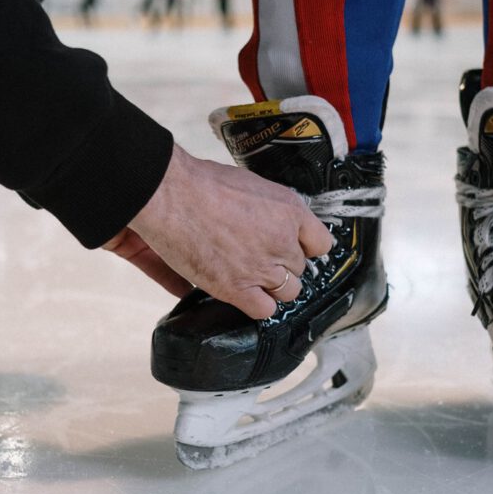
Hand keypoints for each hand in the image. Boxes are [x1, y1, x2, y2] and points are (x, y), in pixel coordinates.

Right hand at [112, 144, 333, 318]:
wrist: (172, 195)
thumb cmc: (202, 183)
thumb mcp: (251, 185)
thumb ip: (269, 209)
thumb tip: (270, 222)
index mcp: (290, 210)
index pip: (321, 243)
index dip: (305, 247)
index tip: (294, 248)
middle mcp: (282, 241)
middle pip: (300, 268)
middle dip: (282, 264)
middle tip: (259, 258)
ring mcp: (262, 267)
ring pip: (288, 291)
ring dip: (273, 286)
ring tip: (251, 276)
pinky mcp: (237, 288)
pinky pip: (265, 310)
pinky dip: (257, 305)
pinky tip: (244, 292)